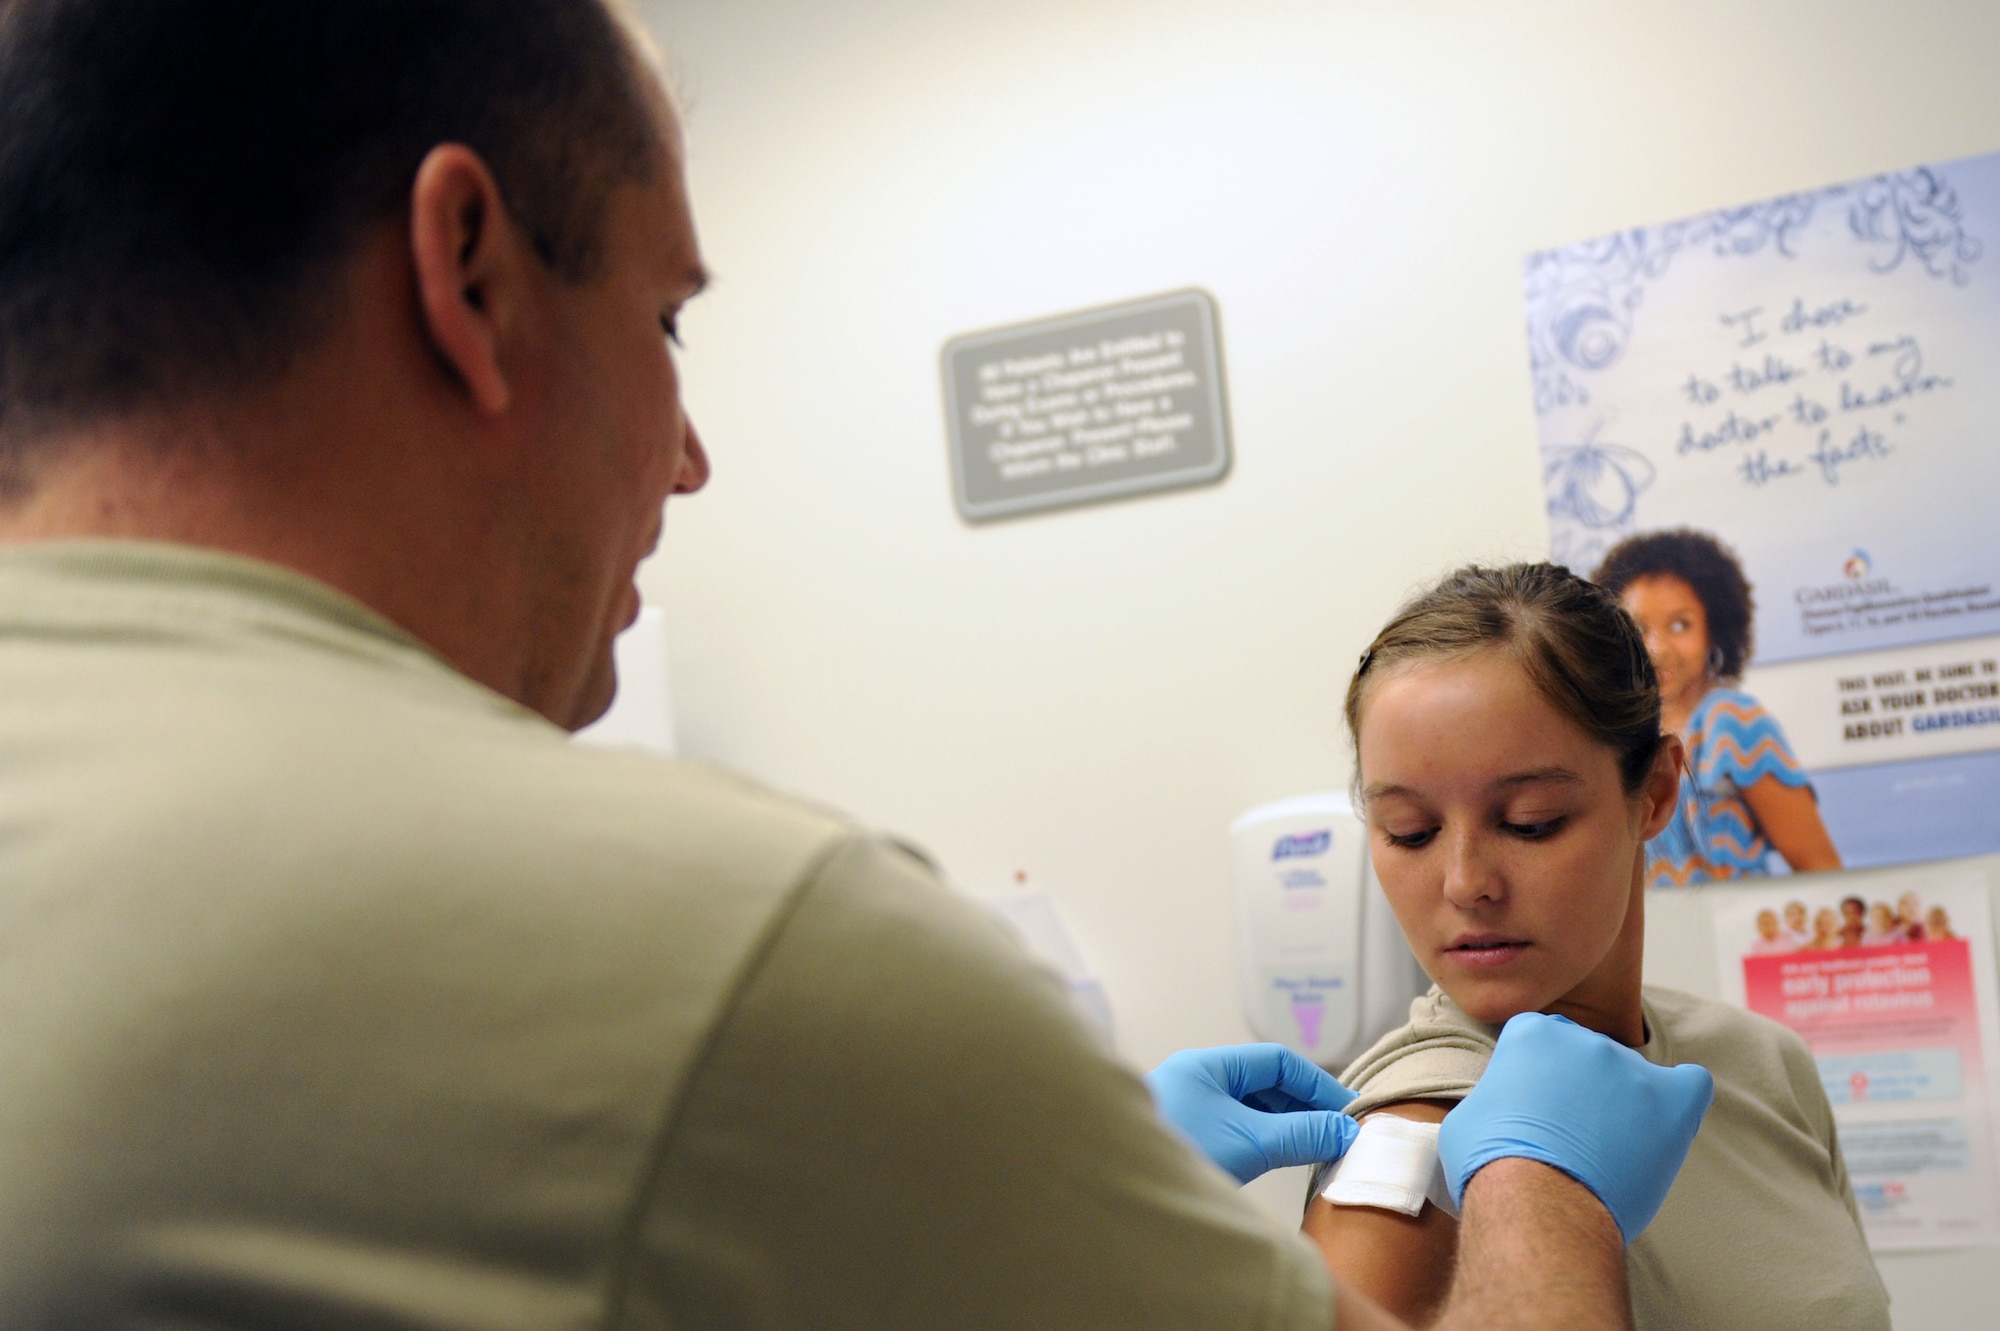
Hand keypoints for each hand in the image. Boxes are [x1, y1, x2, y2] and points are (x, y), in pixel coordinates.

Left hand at [1145, 1043, 1358, 1184]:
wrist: (1125, 1195)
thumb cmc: (1181, 1154)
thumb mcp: (1250, 1142)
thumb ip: (1302, 1134)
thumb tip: (1347, 1130)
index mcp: (1207, 1066)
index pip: (1276, 1061)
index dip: (1317, 1083)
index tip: (1348, 1110)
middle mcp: (1197, 1080)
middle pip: (1264, 1083)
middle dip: (1304, 1105)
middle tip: (1339, 1132)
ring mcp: (1189, 1110)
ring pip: (1250, 1108)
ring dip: (1285, 1124)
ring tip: (1318, 1147)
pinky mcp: (1187, 1138)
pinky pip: (1237, 1129)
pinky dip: (1264, 1139)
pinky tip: (1283, 1157)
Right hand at [1437, 1012, 1712, 1242]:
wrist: (1536, 1206)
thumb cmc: (1491, 1168)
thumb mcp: (1467, 1116)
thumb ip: (1494, 1097)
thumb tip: (1501, 1110)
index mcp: (1532, 1033)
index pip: (1543, 1040)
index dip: (1538, 1077)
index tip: (1535, 1108)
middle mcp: (1584, 1039)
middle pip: (1589, 1056)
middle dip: (1581, 1091)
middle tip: (1569, 1136)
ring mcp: (1629, 1068)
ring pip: (1633, 1078)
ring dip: (1622, 1107)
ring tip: (1608, 1151)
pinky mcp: (1669, 1103)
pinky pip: (1691, 1085)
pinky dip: (1681, 1100)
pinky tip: (1664, 1124)